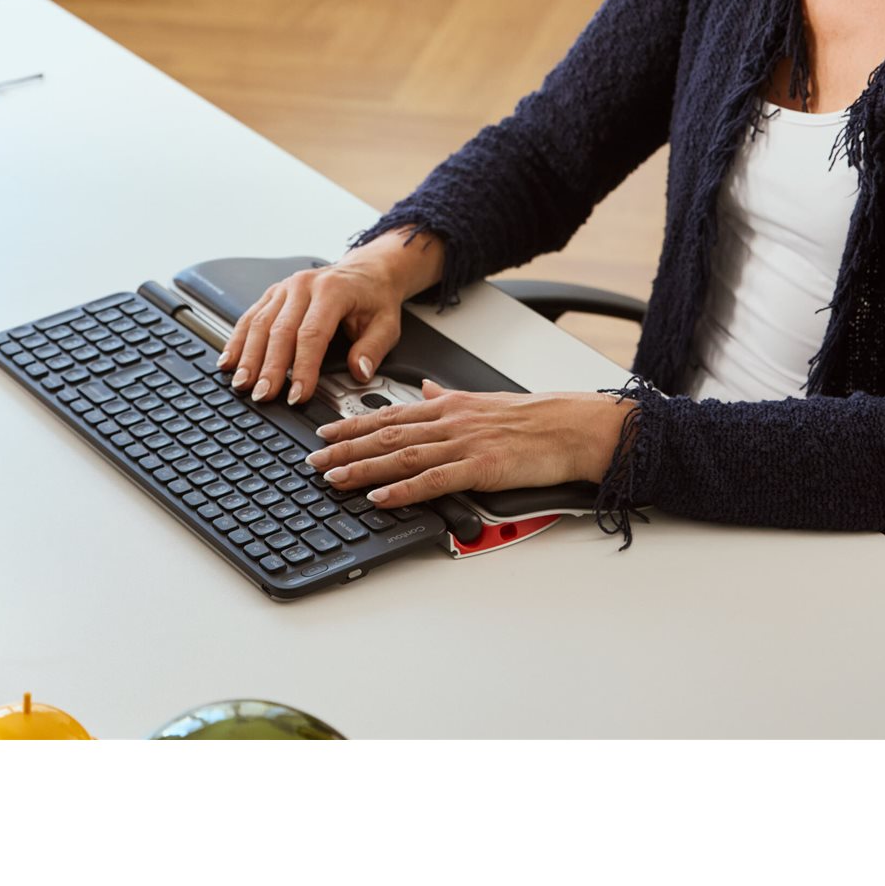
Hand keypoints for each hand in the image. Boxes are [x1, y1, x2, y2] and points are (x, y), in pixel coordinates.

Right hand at [217, 255, 408, 406]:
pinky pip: (250, 317)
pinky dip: (237, 341)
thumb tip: (358, 373)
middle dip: (269, 367)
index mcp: (332, 291)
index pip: (312, 334)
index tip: (298, 395)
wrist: (366, 270)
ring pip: (259, 324)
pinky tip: (229, 361)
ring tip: (242, 384)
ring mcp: (285, 288)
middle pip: (280, 330)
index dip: (303, 368)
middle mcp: (304, 286)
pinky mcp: (273, 294)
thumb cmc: (374, 298)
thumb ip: (373, 349)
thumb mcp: (387, 324)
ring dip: (248, 357)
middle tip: (263, 396)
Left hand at [304, 381, 630, 505]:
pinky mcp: (481, 466)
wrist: (572, 426)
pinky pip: (434, 479)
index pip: (389, 413)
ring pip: (402, 455)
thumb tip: (425, 388)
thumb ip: (448, 397)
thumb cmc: (533, 418)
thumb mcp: (482, 400)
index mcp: (448, 405)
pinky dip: (403, 489)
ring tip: (333, 477)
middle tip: (312, 459)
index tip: (322, 431)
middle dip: (345, 447)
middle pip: (386, 434)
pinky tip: (381, 497)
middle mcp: (449, 420)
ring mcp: (463, 443)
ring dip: (363, 467)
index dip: (351, 423)